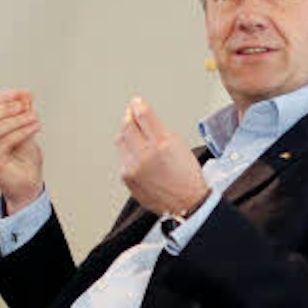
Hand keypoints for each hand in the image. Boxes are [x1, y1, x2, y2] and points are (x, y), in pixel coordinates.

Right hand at [0, 89, 44, 213]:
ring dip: (17, 120)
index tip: (21, 93)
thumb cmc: (24, 160)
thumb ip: (22, 114)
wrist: (28, 186)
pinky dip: (22, 131)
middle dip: (3, 107)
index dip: (1, 98)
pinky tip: (35, 127)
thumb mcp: (25, 130)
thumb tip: (26, 94)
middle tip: (24, 106)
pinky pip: (5, 141)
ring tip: (35, 117)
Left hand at [116, 97, 209, 217]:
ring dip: (126, 134)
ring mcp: (133, 168)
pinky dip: (127, 152)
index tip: (136, 102)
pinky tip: (138, 155)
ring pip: (120, 141)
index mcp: (162, 144)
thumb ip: (159, 128)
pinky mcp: (127, 178)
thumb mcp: (179, 144)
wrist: (186, 204)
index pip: (142, 116)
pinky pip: (122, 158)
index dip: (137, 106)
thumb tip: (143, 116)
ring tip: (135, 135)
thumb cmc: (187, 176)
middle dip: (129, 117)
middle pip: (127, 126)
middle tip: (132, 113)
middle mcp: (145, 155)